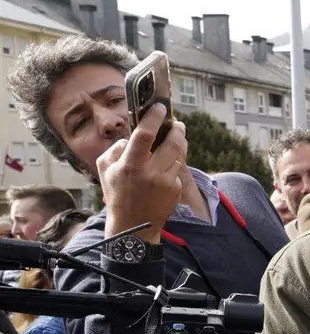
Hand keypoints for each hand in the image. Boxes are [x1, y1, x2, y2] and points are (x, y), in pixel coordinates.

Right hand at [99, 103, 186, 241]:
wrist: (133, 225)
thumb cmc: (117, 194)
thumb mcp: (104, 169)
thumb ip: (115, 149)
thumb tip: (131, 137)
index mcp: (129, 165)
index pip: (144, 135)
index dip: (154, 118)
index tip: (160, 107)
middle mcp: (150, 173)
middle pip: (172, 143)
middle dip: (177, 129)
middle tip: (177, 123)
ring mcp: (166, 182)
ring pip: (179, 155)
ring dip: (181, 142)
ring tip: (178, 135)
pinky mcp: (175, 190)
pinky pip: (178, 169)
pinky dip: (175, 162)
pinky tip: (170, 161)